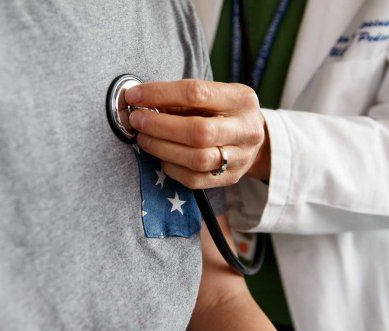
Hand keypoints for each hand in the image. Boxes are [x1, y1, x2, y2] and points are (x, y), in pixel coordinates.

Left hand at [126, 79, 269, 188]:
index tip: (134, 96)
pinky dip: (171, 167)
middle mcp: (246, 129)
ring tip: (143, 138)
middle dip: (159, 126)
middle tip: (137, 121)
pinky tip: (160, 156)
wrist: (255, 140)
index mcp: (241, 99)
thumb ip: (181, 99)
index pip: (196, 93)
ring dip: (161, 148)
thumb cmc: (224, 113)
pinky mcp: (230, 178)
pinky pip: (195, 179)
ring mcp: (240, 157)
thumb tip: (140, 100)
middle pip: (198, 131)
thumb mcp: (213, 96)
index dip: (159, 94)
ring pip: (196, 159)